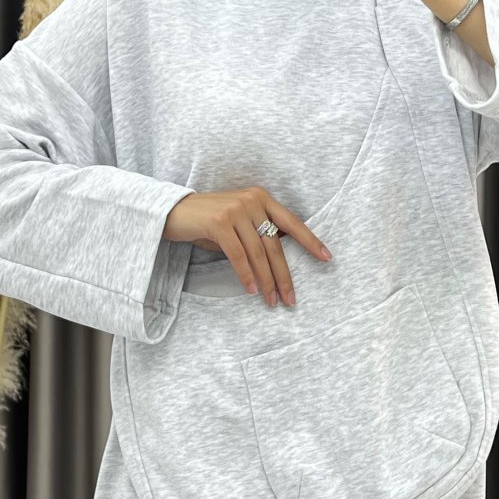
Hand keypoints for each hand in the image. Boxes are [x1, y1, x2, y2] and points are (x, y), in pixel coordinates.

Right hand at [163, 186, 331, 307]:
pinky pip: (238, 255)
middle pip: (275, 244)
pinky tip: (251, 290)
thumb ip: (258, 231)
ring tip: (272, 301)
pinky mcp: (219, 222)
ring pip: (258, 253)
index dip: (310, 241)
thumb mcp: (237, 221)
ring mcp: (235, 209)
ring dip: (267, 280)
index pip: (291, 221)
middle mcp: (251, 200)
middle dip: (284, 275)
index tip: (326, 258)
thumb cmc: (206, 220)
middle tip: (291, 299)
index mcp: (261, 197)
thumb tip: (281, 259)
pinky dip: (246, 275)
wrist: (172, 211)